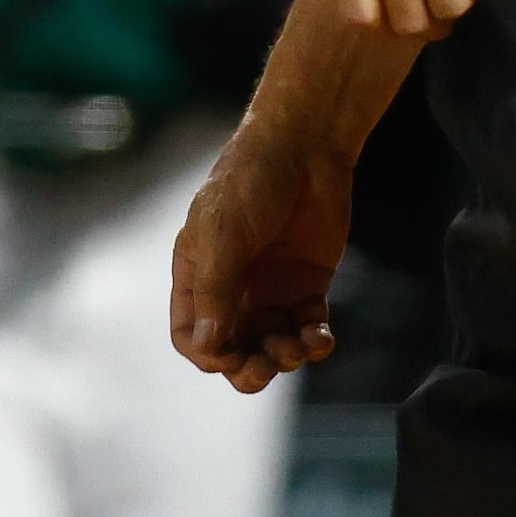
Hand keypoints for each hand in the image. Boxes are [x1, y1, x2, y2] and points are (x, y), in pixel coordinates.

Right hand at [169, 122, 353, 393]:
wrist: (303, 148)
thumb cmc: (249, 183)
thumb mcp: (224, 235)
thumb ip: (217, 292)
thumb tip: (209, 349)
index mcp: (198, 276)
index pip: (193, 335)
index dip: (208, 354)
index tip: (231, 353)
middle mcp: (232, 288)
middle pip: (233, 350)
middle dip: (249, 368)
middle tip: (268, 364)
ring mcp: (270, 289)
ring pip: (272, 345)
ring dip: (285, 356)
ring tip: (301, 344)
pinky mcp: (307, 285)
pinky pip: (307, 329)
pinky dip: (315, 341)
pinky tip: (322, 336)